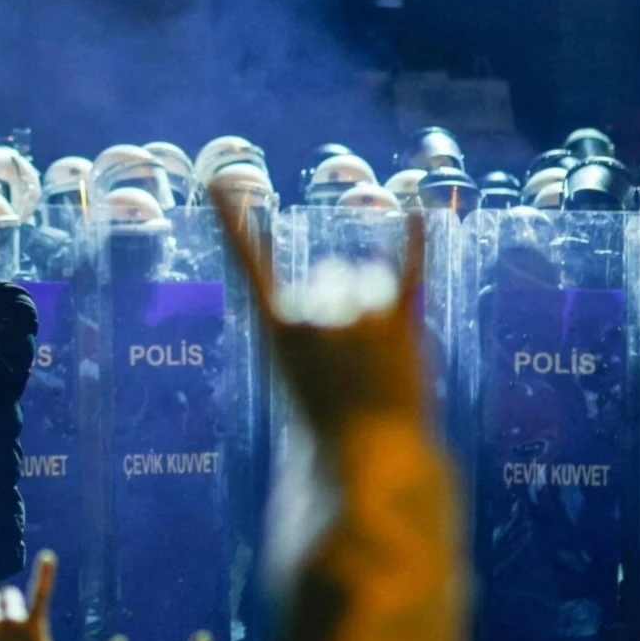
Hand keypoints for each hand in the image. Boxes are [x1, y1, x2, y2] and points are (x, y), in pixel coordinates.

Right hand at [217, 205, 427, 450]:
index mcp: (275, 329)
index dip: (232, 220)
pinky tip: (420, 207)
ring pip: (369, 282)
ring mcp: (359, 313)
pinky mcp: (401, 321)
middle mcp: (313, 311)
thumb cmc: (324, 428)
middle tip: (350, 368)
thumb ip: (304, 327)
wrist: (371, 460)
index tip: (218, 180)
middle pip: (330, 280)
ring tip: (380, 363)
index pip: (248, 263)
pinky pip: (409, 268)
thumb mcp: (294, 377)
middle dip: (343, 311)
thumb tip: (327, 288)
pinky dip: (415, 238)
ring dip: (377, 312)